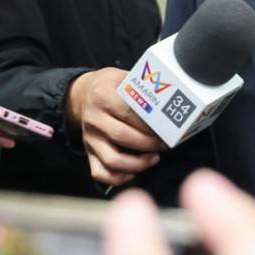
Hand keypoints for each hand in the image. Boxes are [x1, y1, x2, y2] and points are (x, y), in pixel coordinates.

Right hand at [67, 67, 163, 185]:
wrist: (82, 95)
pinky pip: (99, 172)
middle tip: (164, 145)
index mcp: (104, 95)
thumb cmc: (110, 87)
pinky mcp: (88, 151)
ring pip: (112, 159)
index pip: (129, 113)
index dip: (150, 125)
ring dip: (137, 164)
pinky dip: (117, 178)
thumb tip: (171, 95)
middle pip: (123, 136)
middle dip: (149, 144)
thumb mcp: (123, 77)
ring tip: (154, 158)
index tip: (166, 129)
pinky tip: (133, 173)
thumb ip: (142, 86)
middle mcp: (94, 118)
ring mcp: (90, 138)